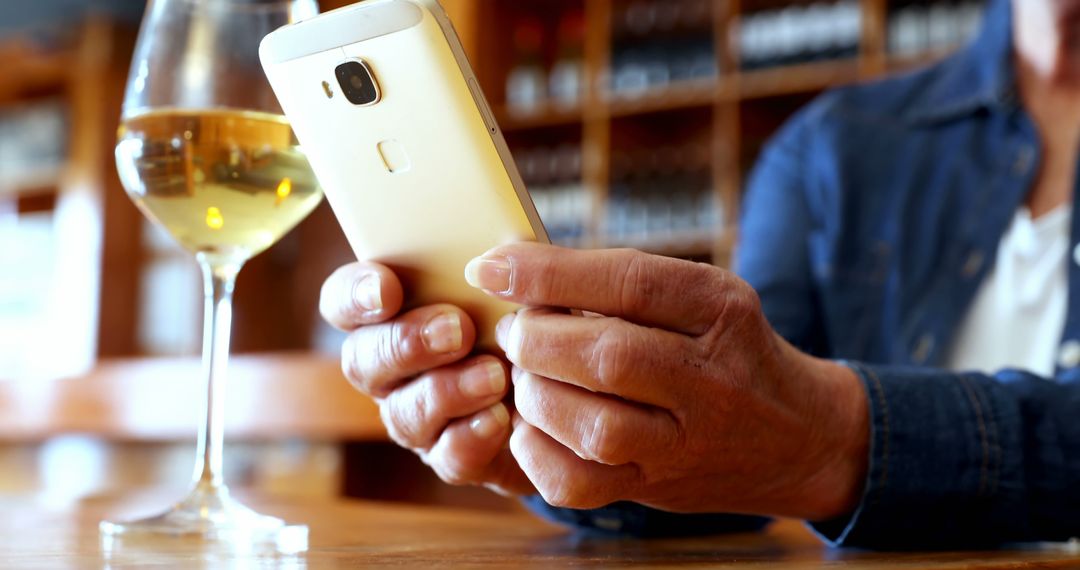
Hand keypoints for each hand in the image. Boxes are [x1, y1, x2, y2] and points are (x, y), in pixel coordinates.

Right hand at [320, 262, 533, 495]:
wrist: (563, 389)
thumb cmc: (523, 319)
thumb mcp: (512, 287)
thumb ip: (493, 271)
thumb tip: (502, 257)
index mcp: (389, 314)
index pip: (342, 300)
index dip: (354, 294)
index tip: (387, 289)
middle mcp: (388, 369)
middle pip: (362, 359)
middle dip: (407, 343)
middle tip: (457, 329)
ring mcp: (415, 418)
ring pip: (404, 412)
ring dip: (447, 391)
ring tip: (495, 375)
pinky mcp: (452, 457)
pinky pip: (448, 456)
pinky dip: (472, 437)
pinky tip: (500, 419)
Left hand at [464, 243, 868, 520]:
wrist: (797, 436)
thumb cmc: (726, 349)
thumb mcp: (700, 296)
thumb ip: (623, 283)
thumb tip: (518, 268)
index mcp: (719, 308)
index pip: (629, 282)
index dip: (548, 273)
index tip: (489, 265)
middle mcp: (710, 376)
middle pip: (607, 355)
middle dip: (536, 339)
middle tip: (514, 332)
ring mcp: (687, 441)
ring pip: (594, 426)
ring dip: (536, 395)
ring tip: (526, 377)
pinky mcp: (657, 487)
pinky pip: (581, 484)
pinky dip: (538, 453)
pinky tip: (533, 426)